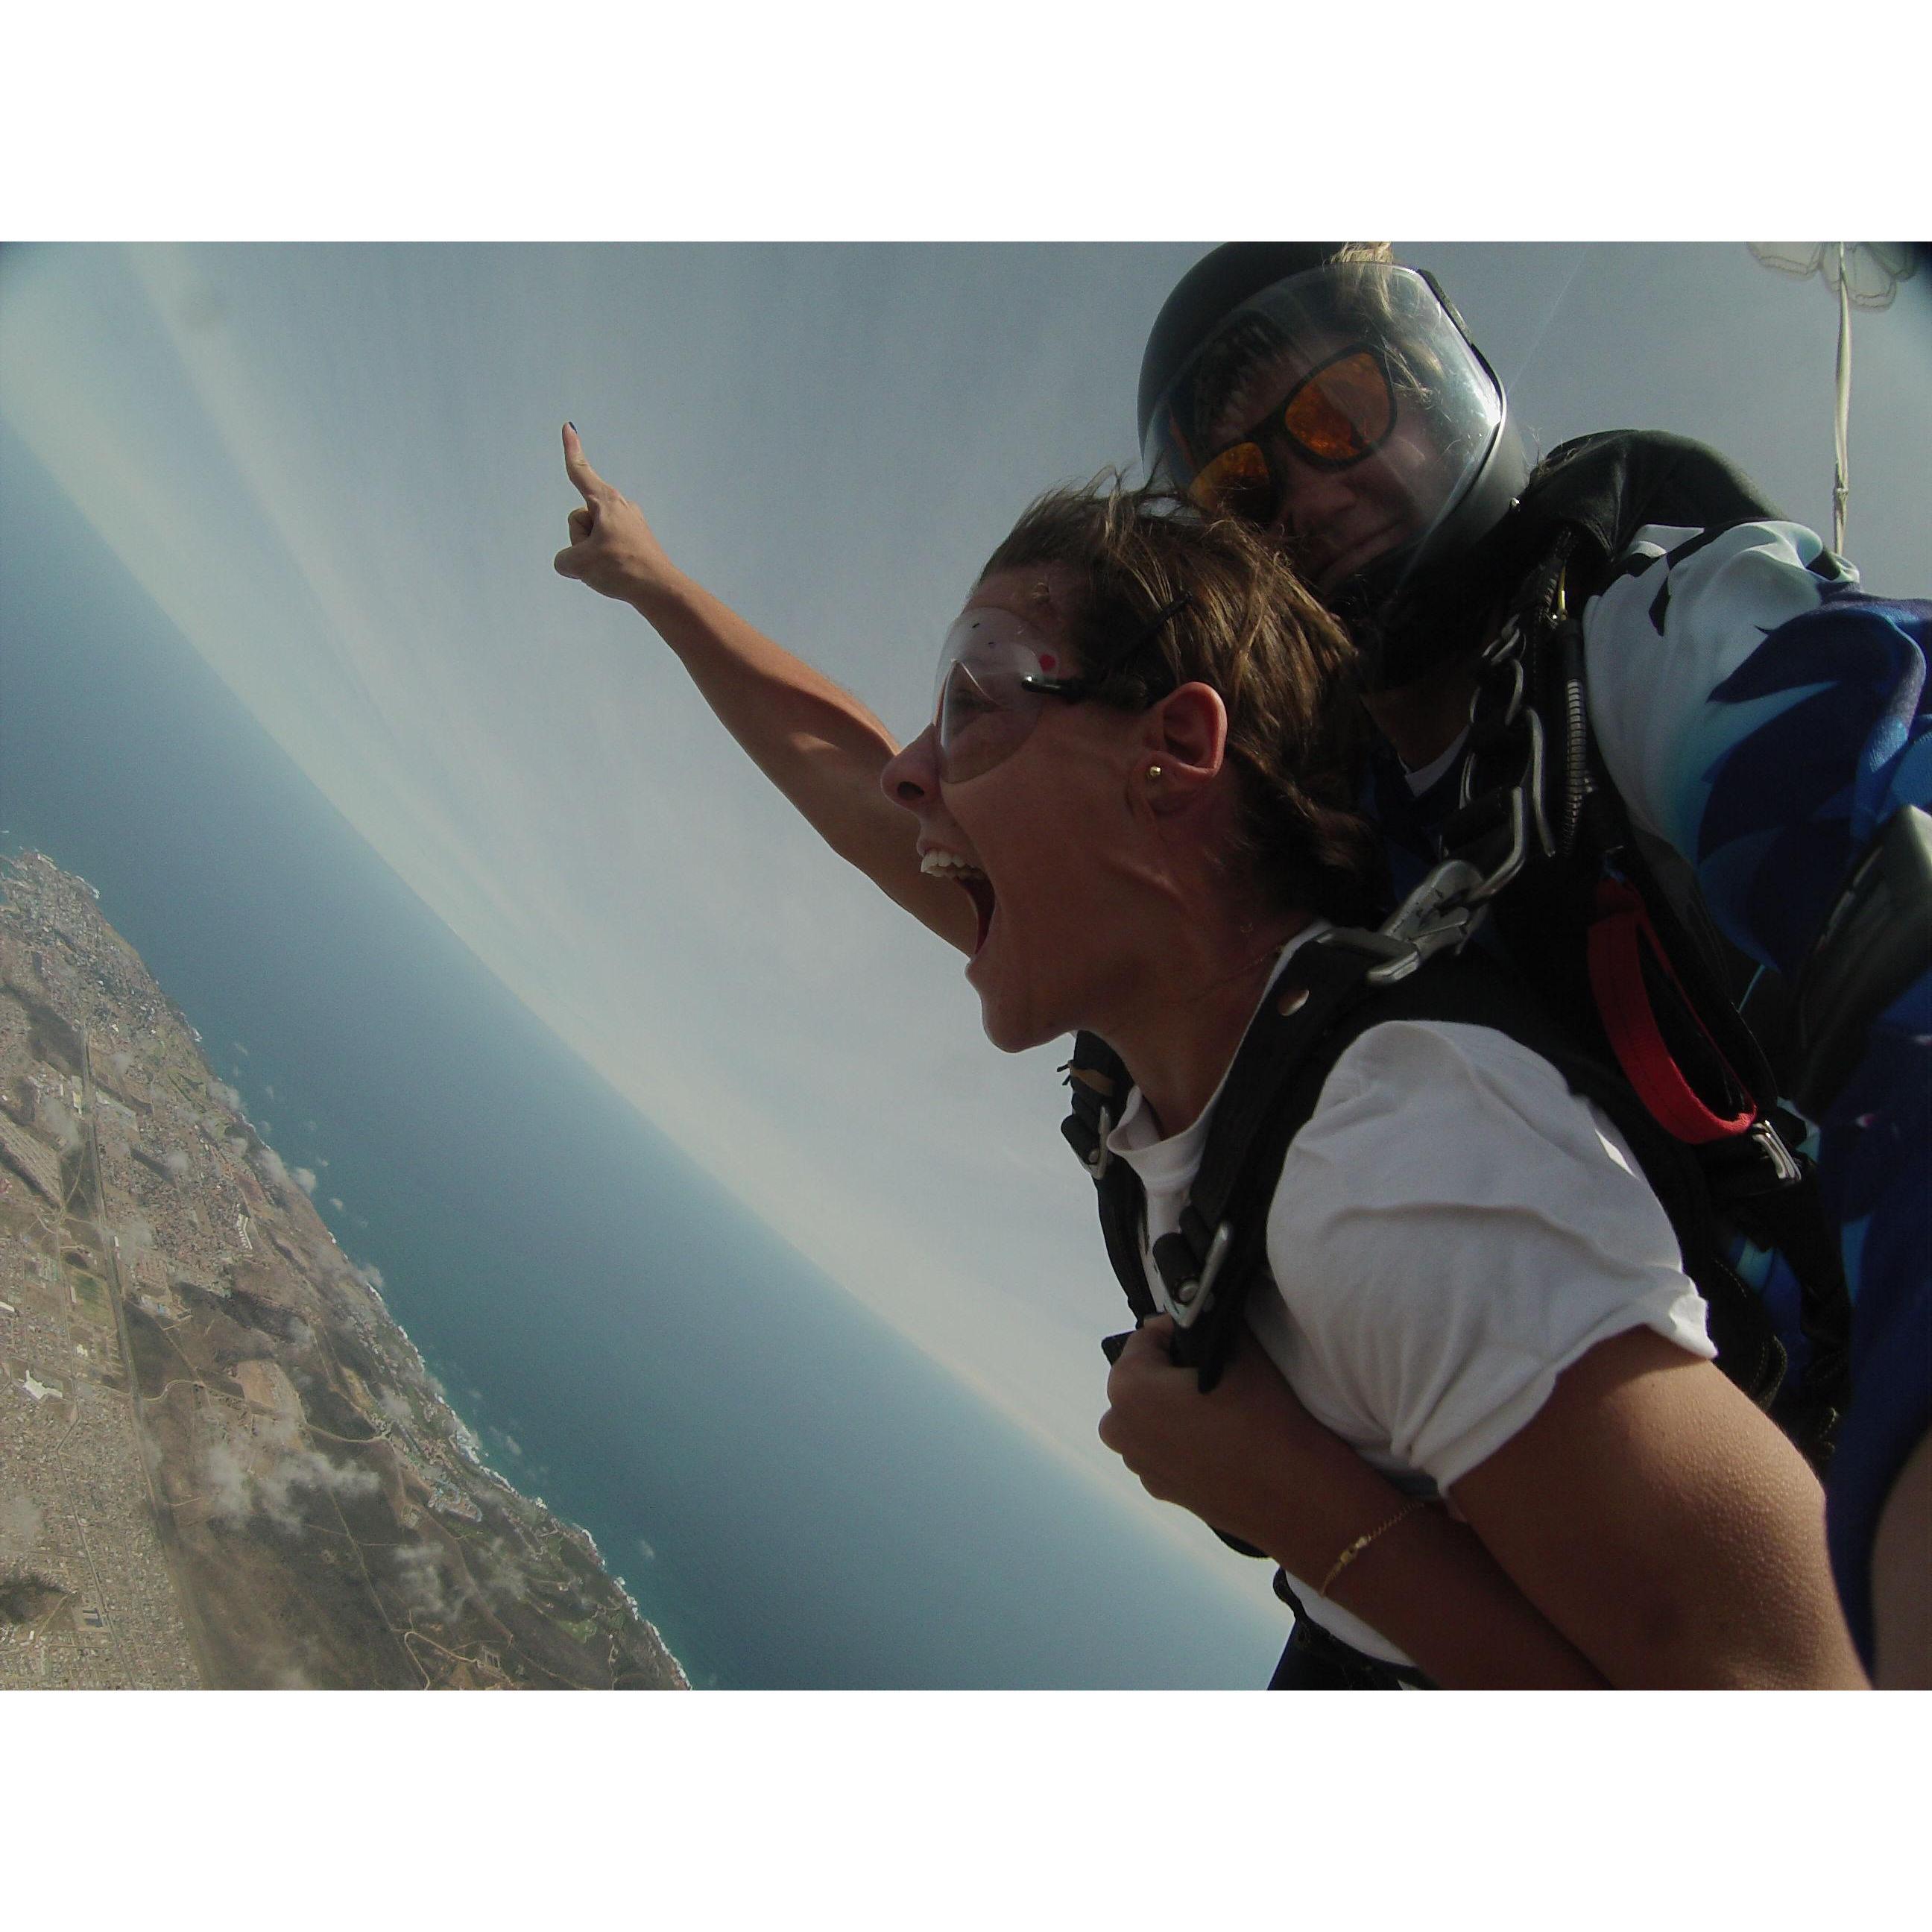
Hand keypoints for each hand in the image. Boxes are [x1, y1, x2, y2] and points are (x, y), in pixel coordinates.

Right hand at [552, 423, 680, 606]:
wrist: (659, 589)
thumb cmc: (621, 568)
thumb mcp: (578, 564)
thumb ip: (564, 559)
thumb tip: (574, 563)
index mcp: (606, 501)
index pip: (580, 472)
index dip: (571, 450)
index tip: (569, 427)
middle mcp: (620, 507)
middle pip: (579, 519)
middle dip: (578, 540)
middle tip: (598, 558)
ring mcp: (629, 524)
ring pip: (592, 537)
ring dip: (592, 554)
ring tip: (612, 568)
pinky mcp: (636, 541)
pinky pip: (606, 549)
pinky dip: (606, 562)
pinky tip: (620, 573)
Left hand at [1099, 1317, 1394, 1569]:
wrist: (1295, 1495)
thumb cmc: (1264, 1417)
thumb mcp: (1240, 1353)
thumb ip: (1210, 1326)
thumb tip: (1201, 1315)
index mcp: (1129, 1387)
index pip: (1145, 1338)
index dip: (1175, 1331)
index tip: (1203, 1334)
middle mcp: (1119, 1427)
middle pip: (1139, 1379)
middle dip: (1167, 1370)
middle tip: (1209, 1369)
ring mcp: (1136, 1464)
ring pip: (1146, 1416)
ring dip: (1169, 1405)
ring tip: (1214, 1406)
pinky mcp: (1158, 1489)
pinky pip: (1159, 1448)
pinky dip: (1177, 1438)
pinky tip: (1214, 1440)